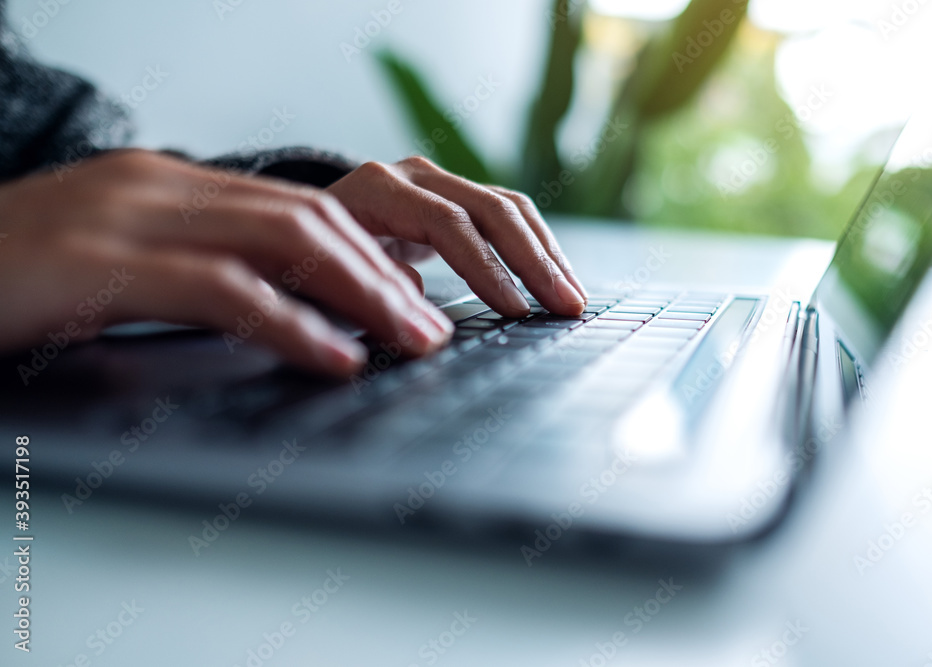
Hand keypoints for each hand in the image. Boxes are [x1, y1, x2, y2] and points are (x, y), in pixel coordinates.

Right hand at [0, 150, 452, 375]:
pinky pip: (220, 289)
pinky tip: (333, 355)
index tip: (411, 297)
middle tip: (429, 327)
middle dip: (379, 275)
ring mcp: (128, 218)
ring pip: (280, 241)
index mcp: (170, 186)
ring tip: (408, 340)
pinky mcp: (97, 266)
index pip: (296, 207)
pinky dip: (290, 323)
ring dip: (358, 294)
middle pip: (305, 217)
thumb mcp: (120, 263)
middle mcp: (159, 188)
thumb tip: (284, 308)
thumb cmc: (15, 278)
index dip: (365, 254)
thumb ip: (198, 269)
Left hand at [327, 156, 587, 317]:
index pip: (448, 224)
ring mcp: (437, 182)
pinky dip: (536, 248)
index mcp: (376, 189)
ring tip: (573, 298)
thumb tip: (422, 308)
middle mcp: (412, 175)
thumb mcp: (320, 280)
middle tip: (565, 306)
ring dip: (546, 255)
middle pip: (490, 209)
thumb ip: (369, 290)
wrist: (296, 229)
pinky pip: (507, 215)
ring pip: (508, 208)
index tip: (514, 310)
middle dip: (534, 262)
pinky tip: (557, 279)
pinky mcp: (454, 197)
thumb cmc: (302, 262)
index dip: (486, 268)